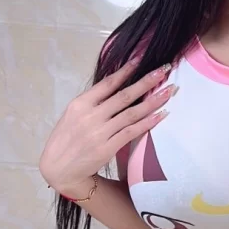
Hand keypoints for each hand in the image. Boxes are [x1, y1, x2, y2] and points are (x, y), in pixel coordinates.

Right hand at [39, 56, 176, 195]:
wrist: (58, 168)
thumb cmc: (65, 139)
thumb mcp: (72, 115)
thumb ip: (92, 102)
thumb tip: (116, 87)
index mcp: (80, 104)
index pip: (107, 83)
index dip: (125, 70)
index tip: (141, 59)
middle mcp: (90, 116)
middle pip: (124, 96)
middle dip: (146, 82)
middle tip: (164, 70)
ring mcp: (100, 132)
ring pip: (131, 113)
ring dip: (153, 101)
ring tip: (169, 91)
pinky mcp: (107, 148)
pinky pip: (131, 132)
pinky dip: (147, 123)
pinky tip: (161, 115)